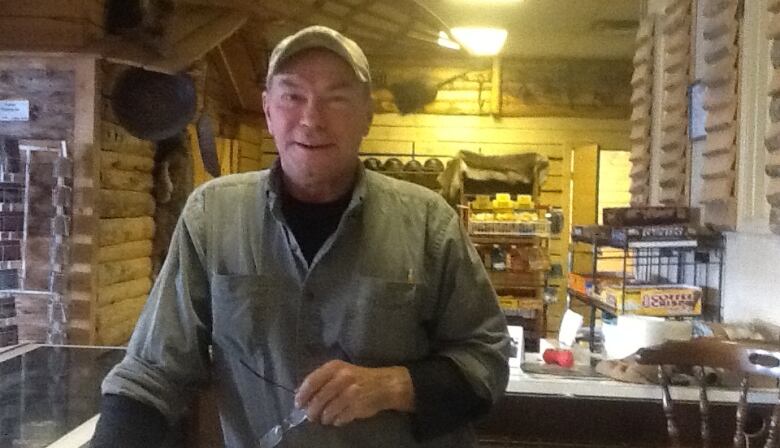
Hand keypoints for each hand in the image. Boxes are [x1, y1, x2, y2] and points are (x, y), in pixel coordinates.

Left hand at [295, 360, 413, 426]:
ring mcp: (351, 392)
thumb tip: (300, 393)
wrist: (384, 384)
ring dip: (324, 418)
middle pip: (318, 398)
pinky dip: (336, 421)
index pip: (312, 381)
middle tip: (311, 416)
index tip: (298, 404)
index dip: (302, 394)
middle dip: (312, 410)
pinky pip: (340, 418)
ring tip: (325, 418)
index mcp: (335, 367)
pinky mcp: (358, 406)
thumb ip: (321, 380)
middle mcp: (342, 378)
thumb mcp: (340, 372)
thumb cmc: (358, 378)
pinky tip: (338, 419)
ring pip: (328, 411)